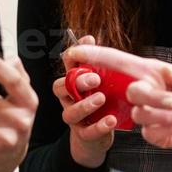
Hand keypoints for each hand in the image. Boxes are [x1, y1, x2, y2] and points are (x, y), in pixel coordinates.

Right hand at [55, 35, 116, 167]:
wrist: (99, 134)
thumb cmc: (100, 102)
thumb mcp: (101, 80)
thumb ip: (96, 61)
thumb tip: (89, 37)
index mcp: (72, 82)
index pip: (67, 65)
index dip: (74, 54)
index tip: (88, 43)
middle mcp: (68, 99)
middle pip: (61, 87)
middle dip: (77, 81)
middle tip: (95, 78)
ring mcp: (74, 117)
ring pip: (70, 112)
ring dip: (85, 105)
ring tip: (101, 99)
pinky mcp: (83, 134)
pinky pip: (87, 132)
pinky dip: (99, 126)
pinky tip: (111, 120)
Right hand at [61, 44, 171, 151]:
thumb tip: (168, 73)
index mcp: (150, 71)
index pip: (117, 62)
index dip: (95, 56)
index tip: (75, 52)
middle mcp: (144, 90)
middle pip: (129, 91)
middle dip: (152, 96)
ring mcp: (146, 113)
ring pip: (141, 114)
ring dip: (166, 114)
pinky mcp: (152, 133)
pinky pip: (149, 131)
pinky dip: (169, 127)